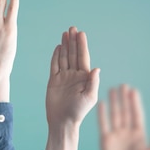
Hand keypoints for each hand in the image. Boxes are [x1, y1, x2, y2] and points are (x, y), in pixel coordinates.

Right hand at [44, 27, 99, 149]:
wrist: (62, 121)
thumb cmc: (78, 112)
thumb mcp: (89, 98)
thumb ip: (92, 83)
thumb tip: (96, 68)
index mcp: (84, 77)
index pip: (83, 57)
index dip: (82, 45)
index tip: (81, 34)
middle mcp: (74, 75)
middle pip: (73, 54)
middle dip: (73, 41)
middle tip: (72, 28)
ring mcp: (63, 77)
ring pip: (64, 57)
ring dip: (65, 45)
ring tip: (65, 33)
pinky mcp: (53, 80)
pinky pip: (54, 65)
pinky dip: (56, 56)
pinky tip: (58, 47)